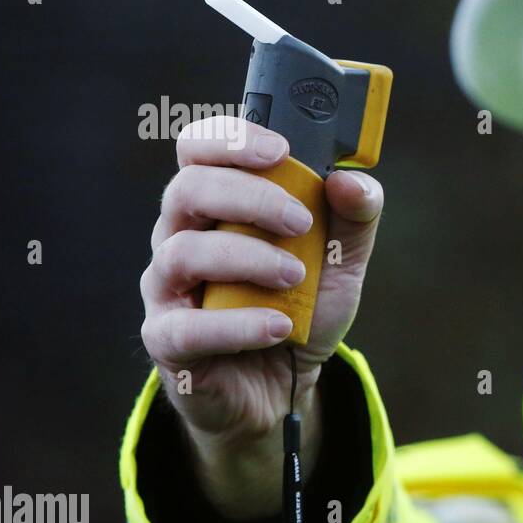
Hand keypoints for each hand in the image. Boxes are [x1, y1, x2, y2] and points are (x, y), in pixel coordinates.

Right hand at [139, 115, 384, 516]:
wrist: (286, 383)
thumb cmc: (302, 306)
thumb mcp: (342, 261)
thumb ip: (355, 217)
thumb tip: (349, 181)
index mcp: (217, 204)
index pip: (198, 149)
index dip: (231, 139)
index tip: (280, 150)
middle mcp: (181, 236)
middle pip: (188, 189)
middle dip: (249, 197)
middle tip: (300, 222)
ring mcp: (167, 288)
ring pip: (183, 252)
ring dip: (248, 258)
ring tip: (295, 277)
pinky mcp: (167, 340)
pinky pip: (186, 326)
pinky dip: (239, 324)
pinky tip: (280, 325)